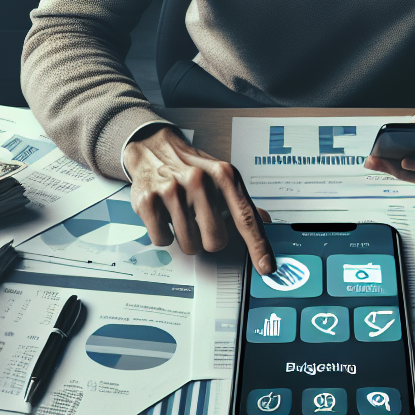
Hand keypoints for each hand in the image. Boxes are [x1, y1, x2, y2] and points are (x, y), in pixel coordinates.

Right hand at [124, 125, 275, 274]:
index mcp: (224, 174)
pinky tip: (165, 214)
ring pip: (190, 245)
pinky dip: (164, 234)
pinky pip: (163, 240)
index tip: (266, 266)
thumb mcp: (221, 176)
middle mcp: (199, 180)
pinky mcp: (148, 201)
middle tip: (201, 221)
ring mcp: (172, 190)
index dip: (258, 245)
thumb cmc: (191, 167)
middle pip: (216, 241)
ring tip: (182, 215)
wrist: (153, 148)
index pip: (246, 216)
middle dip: (210, 239)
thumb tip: (265, 221)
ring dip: (187, 238)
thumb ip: (242, 202)